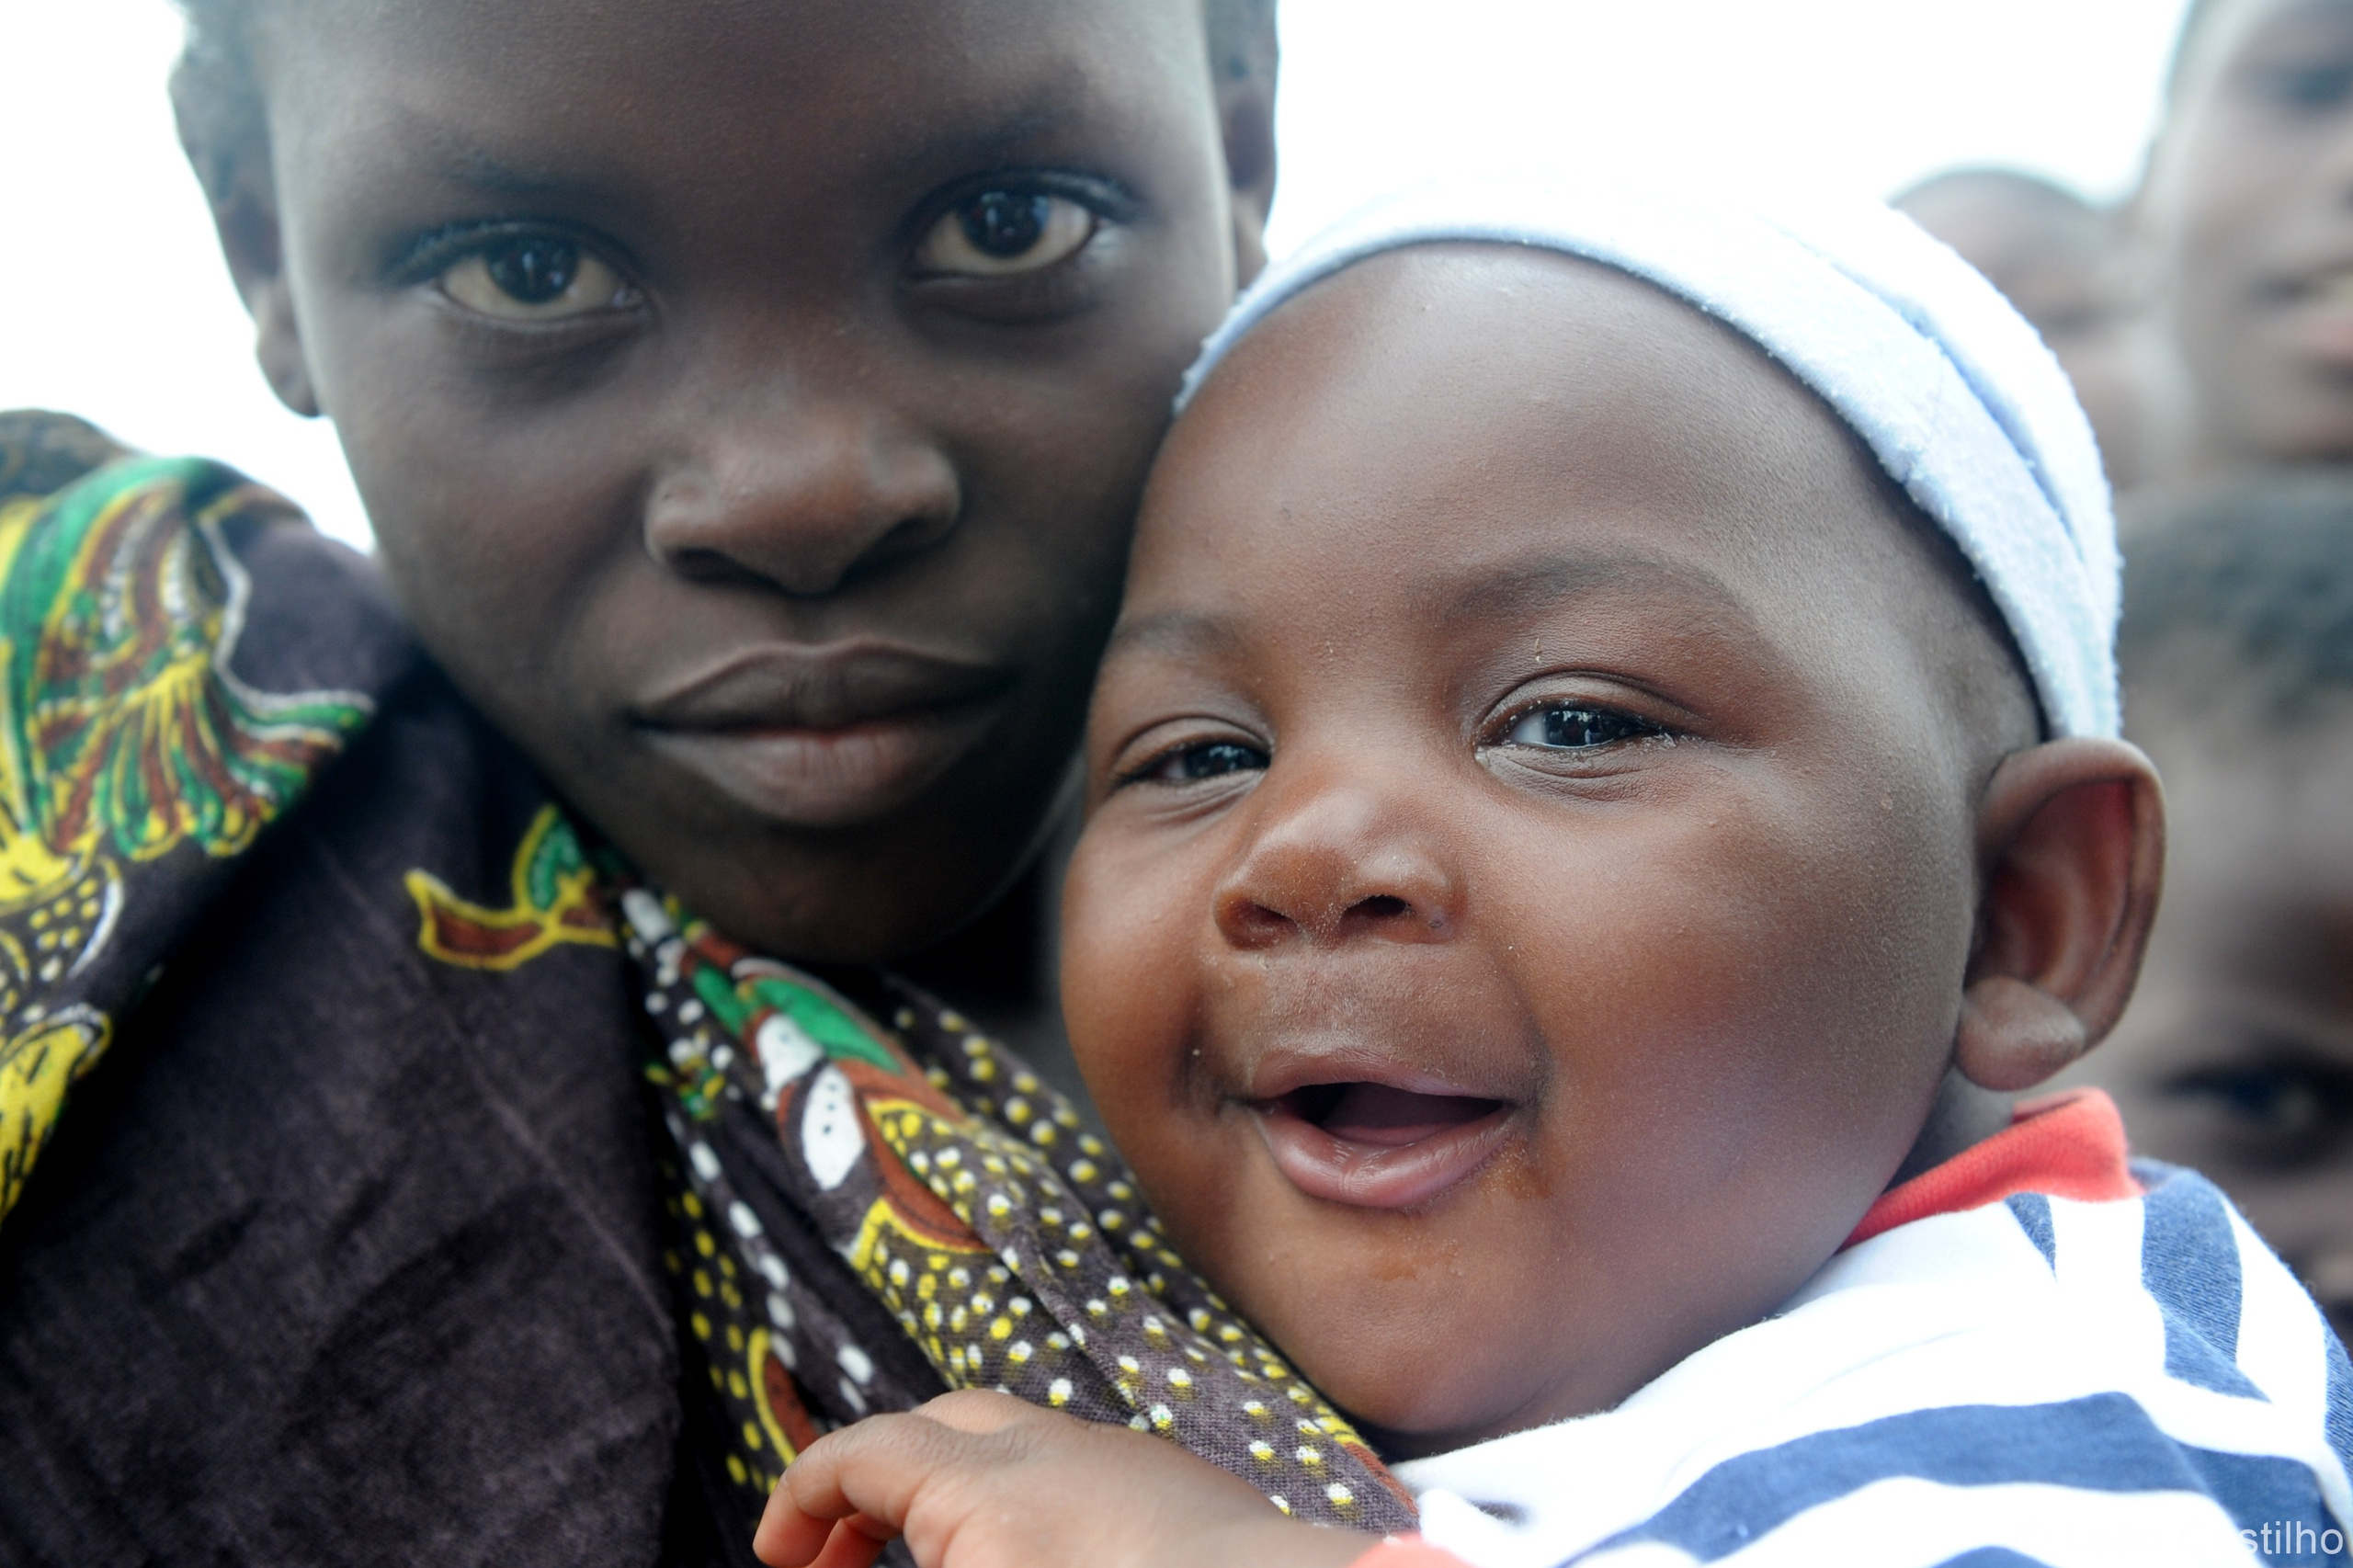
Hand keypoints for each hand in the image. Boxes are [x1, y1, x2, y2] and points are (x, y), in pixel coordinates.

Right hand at [754, 1389, 1380, 1567]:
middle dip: (872, 1480)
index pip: (857, 1456)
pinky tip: (1031, 1556)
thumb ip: (920, 1560)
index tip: (776, 1553)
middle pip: (930, 1427)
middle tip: (839, 1555)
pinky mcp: (1173, 1482)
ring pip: (1008, 1438)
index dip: (800, 1497)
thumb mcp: (983, 1567)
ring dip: (951, 1486)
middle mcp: (1045, 1449)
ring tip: (928, 1561)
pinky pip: (1073, 1466)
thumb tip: (846, 1557)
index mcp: (980, 1490)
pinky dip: (1023, 1497)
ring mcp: (1116, 1457)